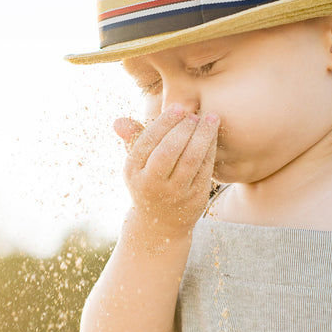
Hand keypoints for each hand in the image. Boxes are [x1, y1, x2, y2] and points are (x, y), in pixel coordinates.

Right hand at [114, 103, 219, 237]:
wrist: (160, 223)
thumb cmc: (148, 182)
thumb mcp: (136, 164)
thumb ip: (133, 139)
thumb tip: (118, 121)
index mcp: (133, 171)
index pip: (148, 141)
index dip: (165, 122)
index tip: (179, 107)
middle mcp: (151, 183)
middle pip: (169, 150)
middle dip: (184, 128)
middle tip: (194, 114)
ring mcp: (174, 192)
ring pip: (191, 159)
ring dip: (203, 135)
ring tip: (211, 119)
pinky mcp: (195, 198)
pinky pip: (205, 168)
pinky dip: (210, 149)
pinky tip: (213, 135)